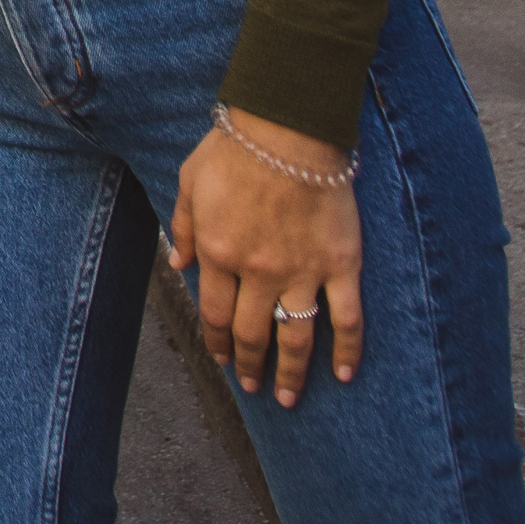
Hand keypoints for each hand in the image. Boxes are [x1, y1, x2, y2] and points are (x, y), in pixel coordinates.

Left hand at [167, 108, 363, 407]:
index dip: (217, 342)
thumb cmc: (237, 148)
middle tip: (251, 384)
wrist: (289, 126)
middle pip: (252, 334)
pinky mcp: (340, 264)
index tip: (220, 359)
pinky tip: (344, 374)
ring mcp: (301, 271)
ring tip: (288, 396)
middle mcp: (258, 272)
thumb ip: (183, 227)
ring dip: (291, 373)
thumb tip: (177, 265)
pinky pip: (346, 317)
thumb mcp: (191, 182)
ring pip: (295, 338)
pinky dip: (347, 350)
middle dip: (249, 365)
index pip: (216, 315)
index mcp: (219, 253)